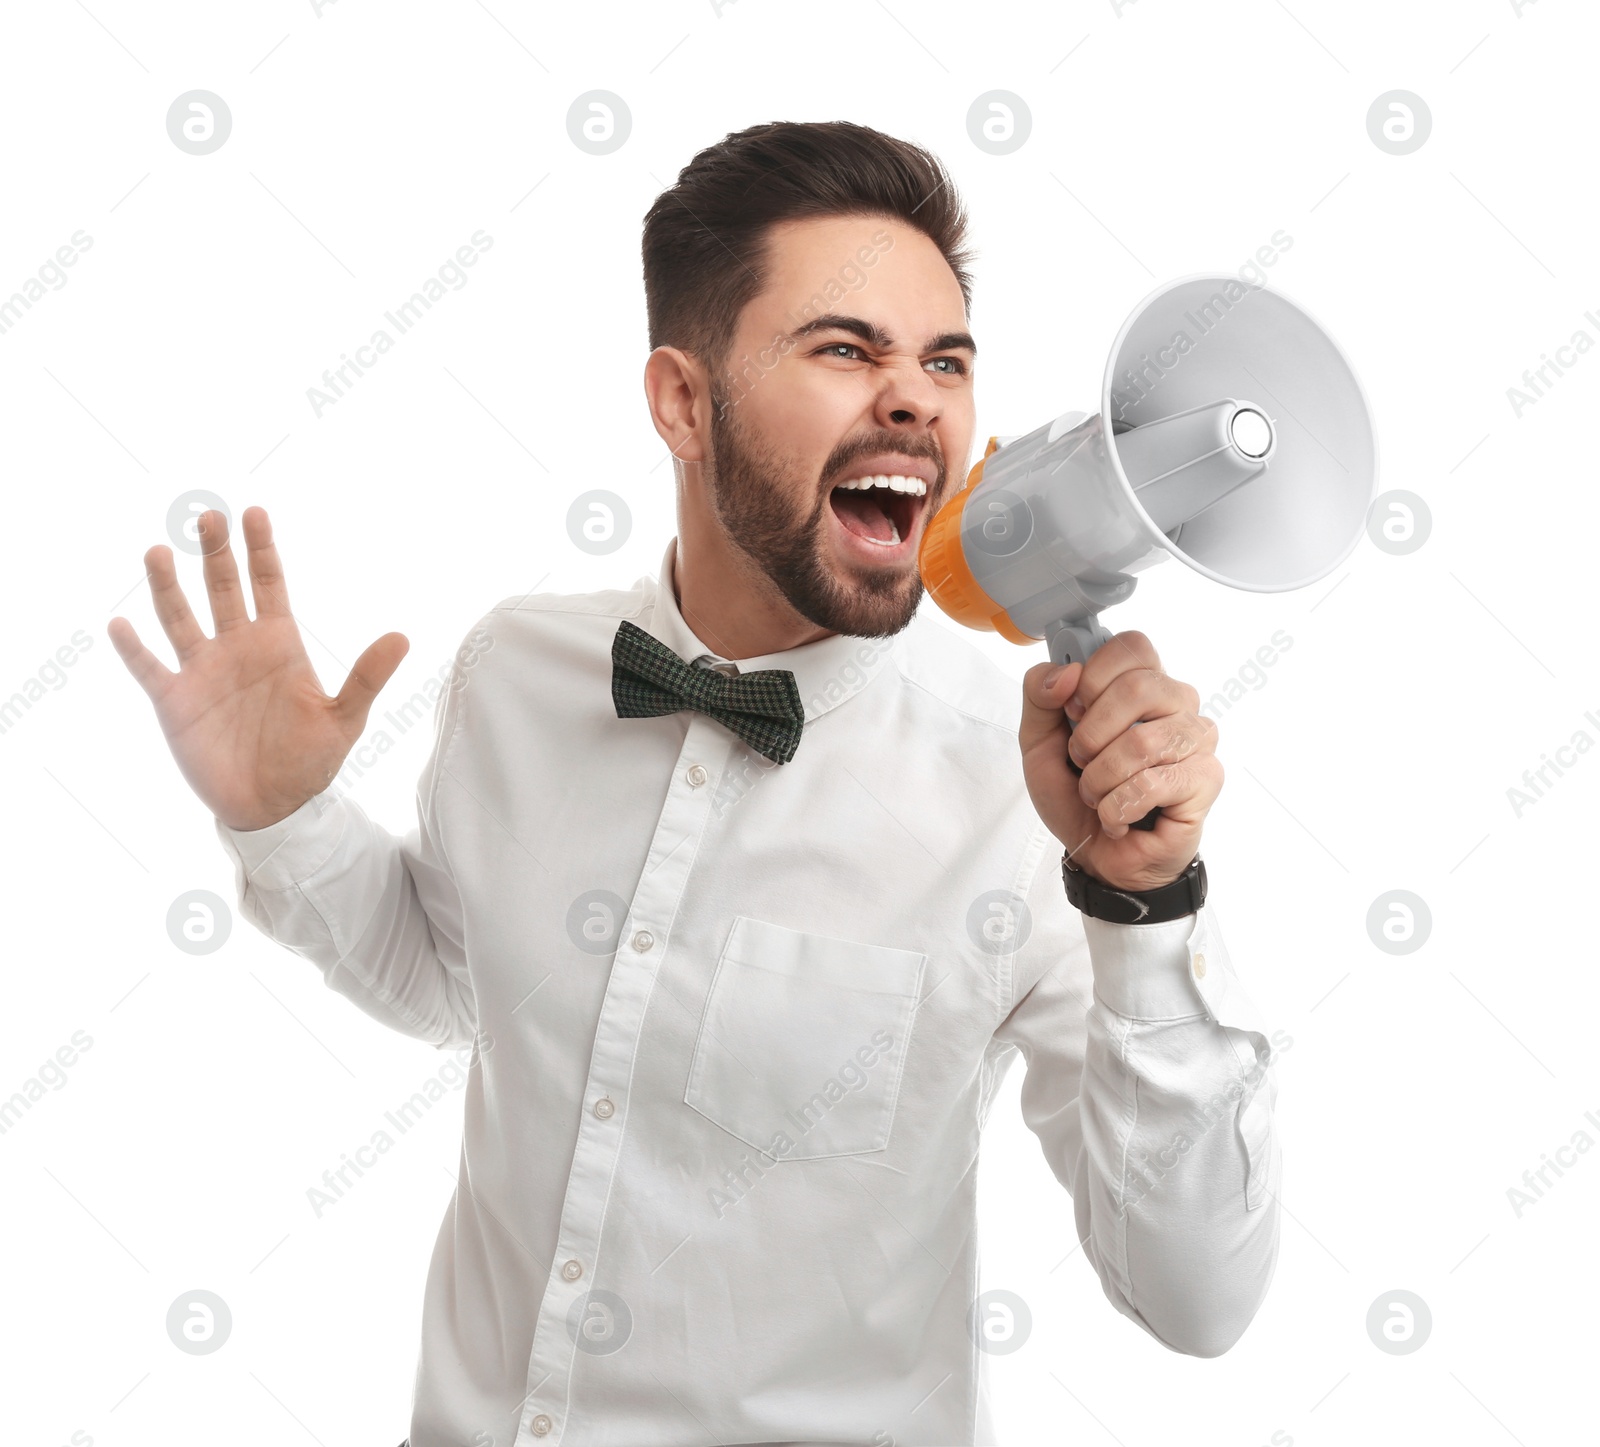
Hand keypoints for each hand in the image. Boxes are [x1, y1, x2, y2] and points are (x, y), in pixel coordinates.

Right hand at [108, 506, 408, 831]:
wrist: (273, 807)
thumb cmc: (310, 761)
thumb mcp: (344, 719)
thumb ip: (368, 677)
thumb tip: (403, 638)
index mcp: (279, 644)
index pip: (269, 584)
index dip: (262, 550)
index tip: (255, 514)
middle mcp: (238, 648)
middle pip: (223, 588)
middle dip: (216, 553)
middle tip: (209, 516)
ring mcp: (203, 671)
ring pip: (179, 617)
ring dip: (168, 586)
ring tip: (160, 553)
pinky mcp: (175, 701)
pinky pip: (149, 668)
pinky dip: (134, 648)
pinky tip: (120, 624)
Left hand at [1019, 630, 1219, 890]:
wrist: (1096, 856)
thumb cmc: (1077, 795)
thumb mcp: (1038, 742)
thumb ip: (1039, 696)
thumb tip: (1067, 673)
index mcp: (1141, 682)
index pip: (1131, 646)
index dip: (1093, 677)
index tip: (1073, 711)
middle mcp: (1176, 703)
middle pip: (1138, 687)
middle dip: (1090, 736)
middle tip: (1082, 762)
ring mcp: (1196, 739)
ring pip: (1143, 741)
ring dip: (1101, 779)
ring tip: (1097, 795)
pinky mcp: (1205, 779)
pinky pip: (1153, 783)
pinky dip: (1117, 808)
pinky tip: (1118, 817)